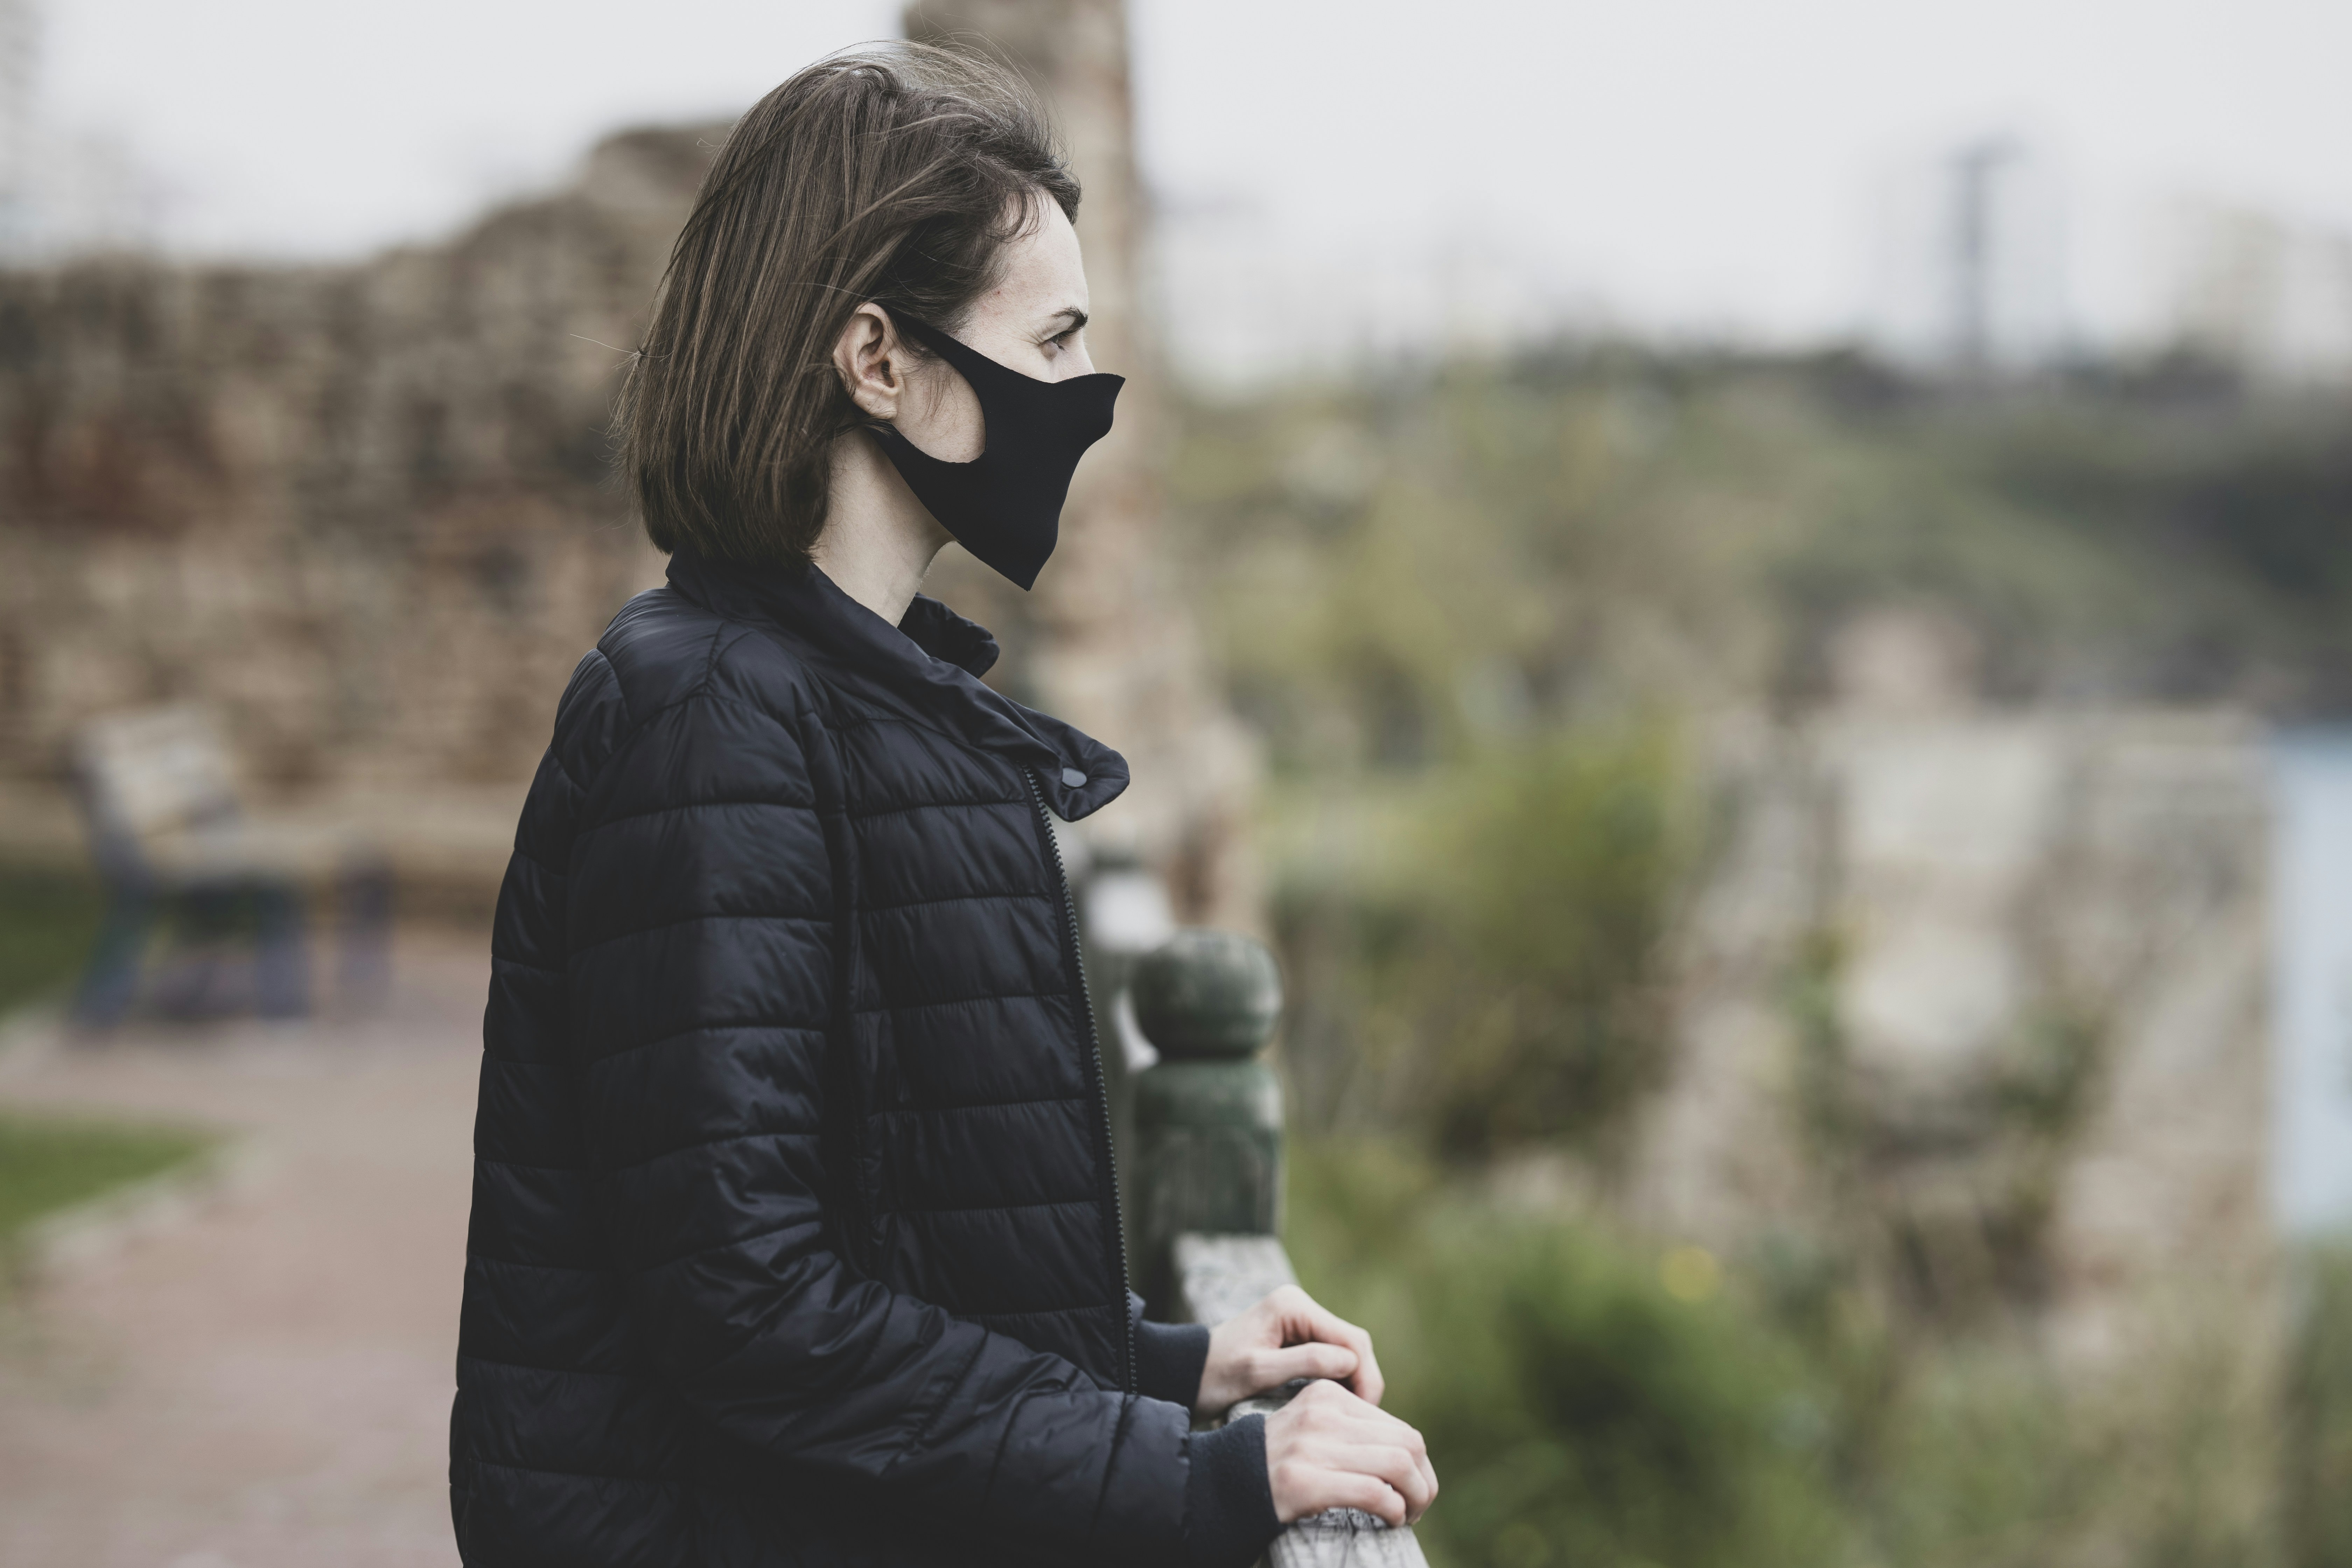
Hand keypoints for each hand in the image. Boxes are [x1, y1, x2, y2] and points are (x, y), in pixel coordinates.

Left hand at [1196, 1284, 1383, 1415]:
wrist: (1184, 1374)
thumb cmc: (1214, 1376)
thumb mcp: (1258, 1372)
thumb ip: (1306, 1363)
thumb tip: (1351, 1363)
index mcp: (1293, 1306)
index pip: (1352, 1340)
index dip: (1365, 1376)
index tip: (1365, 1414)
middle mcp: (1300, 1307)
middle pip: (1353, 1344)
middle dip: (1362, 1381)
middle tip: (1362, 1421)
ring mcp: (1299, 1321)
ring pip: (1345, 1352)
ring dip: (1352, 1383)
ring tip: (1351, 1418)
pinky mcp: (1295, 1338)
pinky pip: (1330, 1358)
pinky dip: (1338, 1381)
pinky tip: (1337, 1407)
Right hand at [1262, 1379, 1436, 1526]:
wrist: (1223, 1480)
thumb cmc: (1277, 1461)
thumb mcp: (1313, 1427)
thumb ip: (1353, 1430)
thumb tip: (1410, 1454)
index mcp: (1328, 1395)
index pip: (1399, 1428)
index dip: (1418, 1464)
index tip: (1413, 1488)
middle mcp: (1323, 1414)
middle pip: (1406, 1444)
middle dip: (1423, 1482)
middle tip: (1418, 1506)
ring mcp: (1313, 1446)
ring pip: (1398, 1465)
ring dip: (1415, 1497)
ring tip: (1408, 1515)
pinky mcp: (1305, 1481)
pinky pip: (1374, 1492)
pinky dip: (1393, 1510)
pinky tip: (1390, 1520)